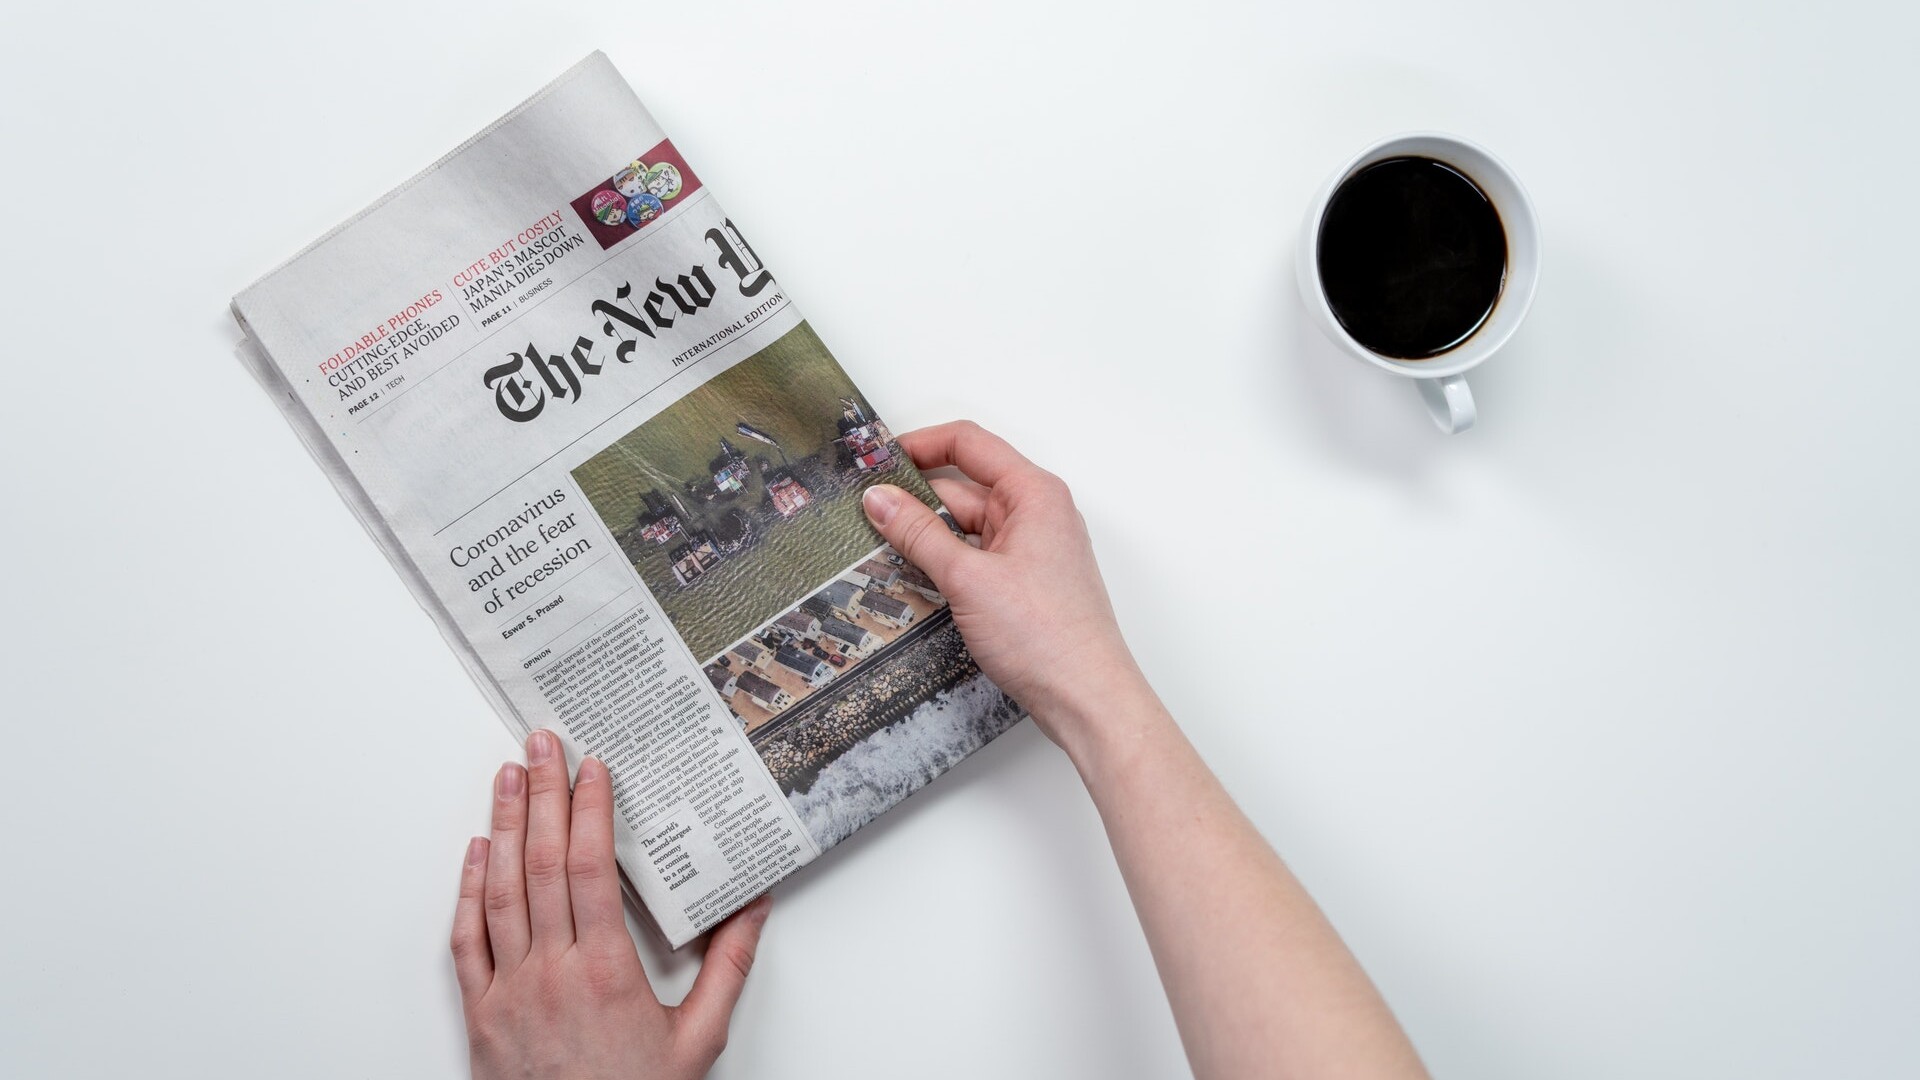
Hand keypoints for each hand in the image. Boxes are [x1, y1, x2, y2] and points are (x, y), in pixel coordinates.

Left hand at [451, 730, 770, 1078]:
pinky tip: (476, 851)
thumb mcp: (698, 1040)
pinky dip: (468, 889)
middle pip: (543, 865)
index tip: (593, 767)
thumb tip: (752, 908)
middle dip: (544, 796)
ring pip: (500, 891)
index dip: (590, 810)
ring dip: (504, 826)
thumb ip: (727, 969)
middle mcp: (550, 972)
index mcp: (606, 972)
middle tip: (542, 745)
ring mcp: (508, 991)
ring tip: (508, 777)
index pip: (591, 869)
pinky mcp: (479, 1014)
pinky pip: (466, 939)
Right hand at [861, 420, 1143, 752]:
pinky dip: (944, 563)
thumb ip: (919, 534)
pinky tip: (913, 579)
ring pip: (965, 527)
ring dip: (926, 537)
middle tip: (864, 513)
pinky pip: (975, 557)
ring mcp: (1030, 550)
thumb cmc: (1048, 637)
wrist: (1085, 698)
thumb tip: (880, 500)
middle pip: (963, 487)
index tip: (878, 460)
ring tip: (878, 550)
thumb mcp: (968, 578)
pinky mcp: (1023, 583)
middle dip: (914, 499)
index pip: (969, 443)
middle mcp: (1036, 514)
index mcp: (1033, 494)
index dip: (920, 444)